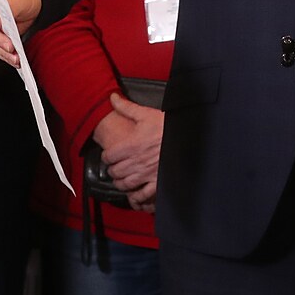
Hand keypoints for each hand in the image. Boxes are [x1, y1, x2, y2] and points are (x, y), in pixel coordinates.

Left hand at [94, 93, 162, 209]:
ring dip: (120, 182)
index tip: (108, 155)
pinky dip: (135, 196)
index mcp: (131, 145)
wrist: (188, 136)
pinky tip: (134, 193)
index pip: (109, 156)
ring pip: (125, 184)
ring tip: (121, 179)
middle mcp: (136, 162)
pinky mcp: (158, 182)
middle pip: (115, 171)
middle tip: (114, 167)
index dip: (106, 156)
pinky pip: (142, 195)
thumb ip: (127, 107)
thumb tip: (112, 98)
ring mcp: (147, 174)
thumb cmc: (168, 126)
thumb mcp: (146, 114)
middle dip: (112, 169)